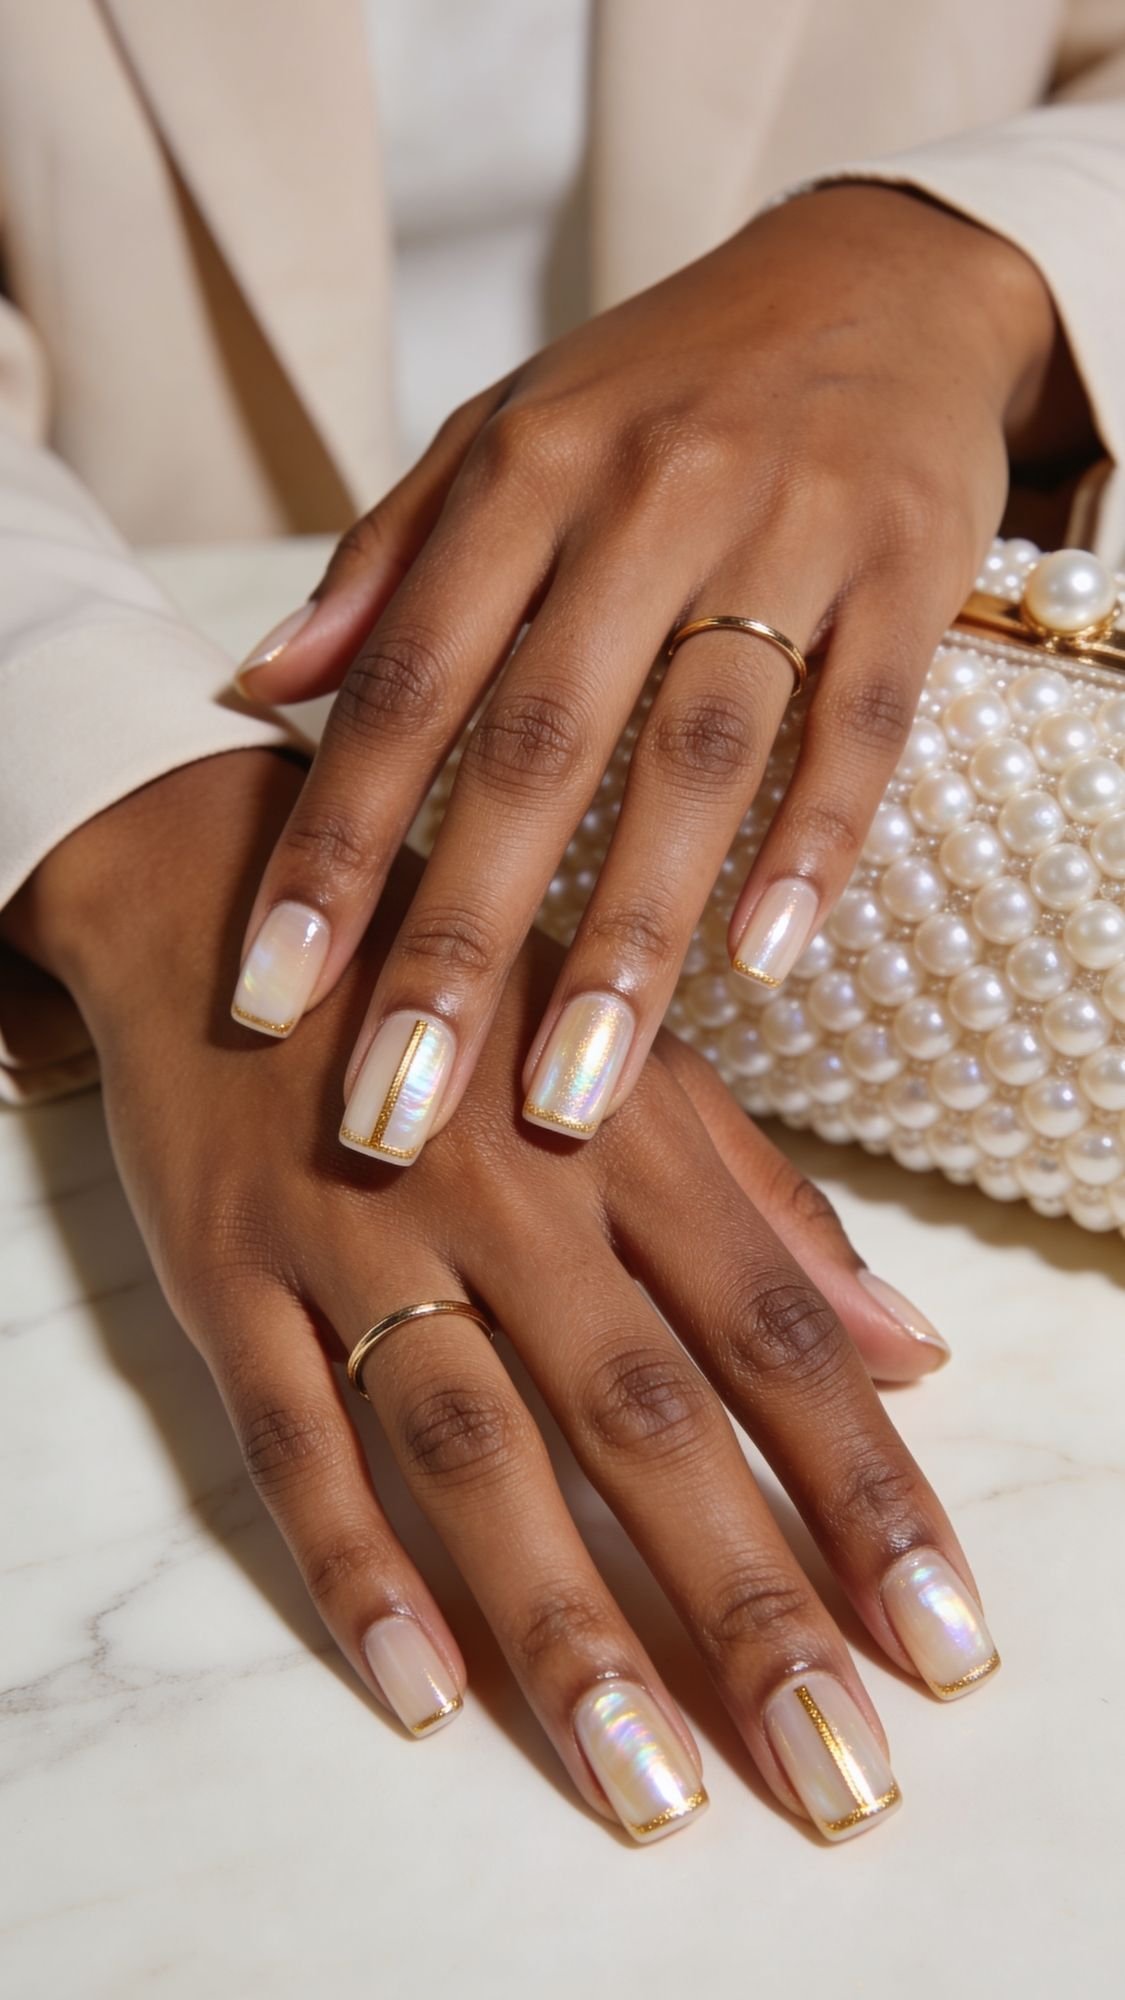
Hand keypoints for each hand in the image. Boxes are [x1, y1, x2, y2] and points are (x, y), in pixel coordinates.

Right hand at [6, 751, 994, 1846]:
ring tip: (650, 1783)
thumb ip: (767, 1207)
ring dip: (565, 1619)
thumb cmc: (463, 998)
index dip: (866, 1491)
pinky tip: (427, 1687)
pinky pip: (289, 1436)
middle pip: (645, 1413)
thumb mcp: (627, 1063)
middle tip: (832, 1767)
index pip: (774, 1334)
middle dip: (747, 1599)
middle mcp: (506, 1191)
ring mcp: (357, 1235)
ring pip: (474, 1445)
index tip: (943, 1639)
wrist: (227, 891)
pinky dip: (352, 1560)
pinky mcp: (229, 1277)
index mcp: (623, 1134)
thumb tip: (915, 1344)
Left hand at [232, 184, 1065, 1157]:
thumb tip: (261, 683)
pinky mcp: (908, 569)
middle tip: (400, 1103)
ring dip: (630, 932)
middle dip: (458, 939)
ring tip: (570, 1089)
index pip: (406, 685)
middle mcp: (643, 502)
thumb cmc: (663, 382)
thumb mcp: (504, 432)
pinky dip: (815, 842)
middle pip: (535, 747)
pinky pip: (862, 722)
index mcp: (524, 478)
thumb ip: (386, 561)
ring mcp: (785, 533)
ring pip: (695, 754)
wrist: (874, 272)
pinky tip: (763, 963)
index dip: (332, 844)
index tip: (273, 991)